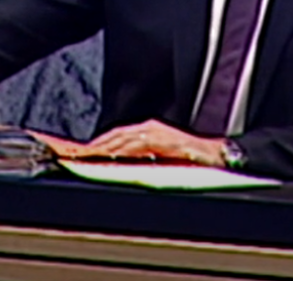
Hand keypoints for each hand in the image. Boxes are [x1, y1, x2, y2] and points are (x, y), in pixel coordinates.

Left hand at [85, 119, 225, 165]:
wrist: (216, 156)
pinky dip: (123, 150)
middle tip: (76, 155)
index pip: (116, 136)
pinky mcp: (165, 139)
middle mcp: (149, 127)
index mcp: (147, 130)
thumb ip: (140, 157)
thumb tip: (117, 165)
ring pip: (124, 138)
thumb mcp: (160, 155)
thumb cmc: (190, 158)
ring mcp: (157, 132)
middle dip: (95, 145)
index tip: (79, 152)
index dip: (97, 144)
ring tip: (88, 156)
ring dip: (104, 147)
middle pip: (115, 135)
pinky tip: (112, 156)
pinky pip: (139, 145)